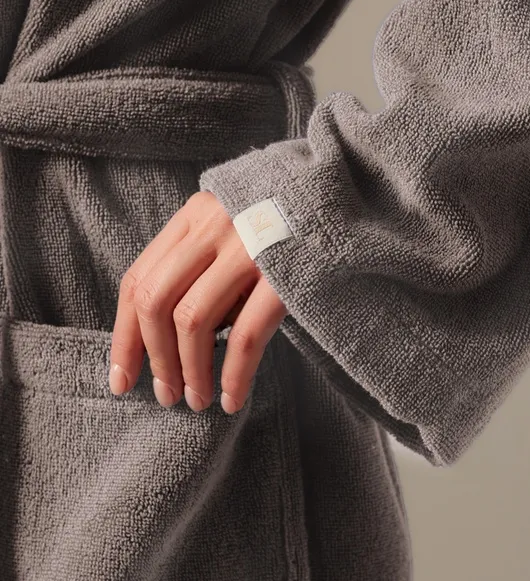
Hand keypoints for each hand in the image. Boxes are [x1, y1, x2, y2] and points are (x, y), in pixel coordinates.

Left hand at [108, 190, 287, 412]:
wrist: (339, 197)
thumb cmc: (282, 221)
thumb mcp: (230, 227)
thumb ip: (199, 266)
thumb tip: (167, 342)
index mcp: (194, 216)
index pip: (138, 279)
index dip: (125, 337)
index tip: (122, 379)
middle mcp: (214, 226)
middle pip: (157, 301)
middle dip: (155, 359)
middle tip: (166, 396)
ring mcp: (249, 245)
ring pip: (193, 319)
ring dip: (190, 371)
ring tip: (198, 400)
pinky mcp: (284, 271)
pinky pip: (246, 334)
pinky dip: (235, 374)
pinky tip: (233, 399)